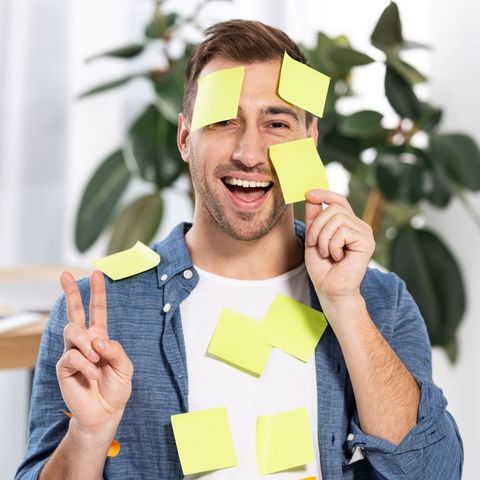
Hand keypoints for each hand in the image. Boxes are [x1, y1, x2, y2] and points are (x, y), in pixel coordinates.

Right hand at [56, 271, 132, 435]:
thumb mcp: (125, 366)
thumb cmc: (115, 388)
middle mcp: (84, 342)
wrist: (106, 412)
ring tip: (96, 358)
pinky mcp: (64, 367)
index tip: (97, 273)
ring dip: (87, 343)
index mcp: (100, 338)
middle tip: (65, 274)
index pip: (97, 311)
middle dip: (71, 292)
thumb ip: (115, 350)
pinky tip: (92, 375)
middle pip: (74, 312)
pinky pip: (73, 356)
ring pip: (72, 331)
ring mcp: (72, 353)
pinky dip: (86, 365)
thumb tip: (97, 340)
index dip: (97, 293)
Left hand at [304, 189, 374, 307]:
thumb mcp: (313, 238)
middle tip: (315, 245)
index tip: (307, 193)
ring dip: (323, 238)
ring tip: (327, 253)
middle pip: (333, 208)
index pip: (339, 200)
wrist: (330, 290)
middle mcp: (359, 225)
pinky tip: (338, 258)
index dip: (324, 194)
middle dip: (317, 226)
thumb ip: (314, 217)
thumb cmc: (322, 268)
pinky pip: (342, 231)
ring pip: (336, 219)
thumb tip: (311, 194)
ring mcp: (365, 232)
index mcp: (348, 224)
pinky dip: (332, 245)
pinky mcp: (367, 241)